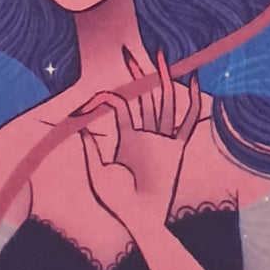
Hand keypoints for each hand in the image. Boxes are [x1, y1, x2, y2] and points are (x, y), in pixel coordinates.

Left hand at [78, 45, 205, 235]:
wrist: (139, 219)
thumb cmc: (117, 201)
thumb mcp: (97, 171)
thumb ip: (90, 148)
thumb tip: (78, 123)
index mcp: (127, 137)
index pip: (120, 104)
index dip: (108, 95)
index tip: (95, 92)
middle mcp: (146, 134)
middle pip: (144, 96)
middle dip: (139, 73)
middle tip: (130, 50)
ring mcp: (162, 139)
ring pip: (164, 102)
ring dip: (163, 79)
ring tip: (161, 55)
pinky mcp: (176, 149)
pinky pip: (186, 122)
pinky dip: (191, 102)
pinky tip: (192, 82)